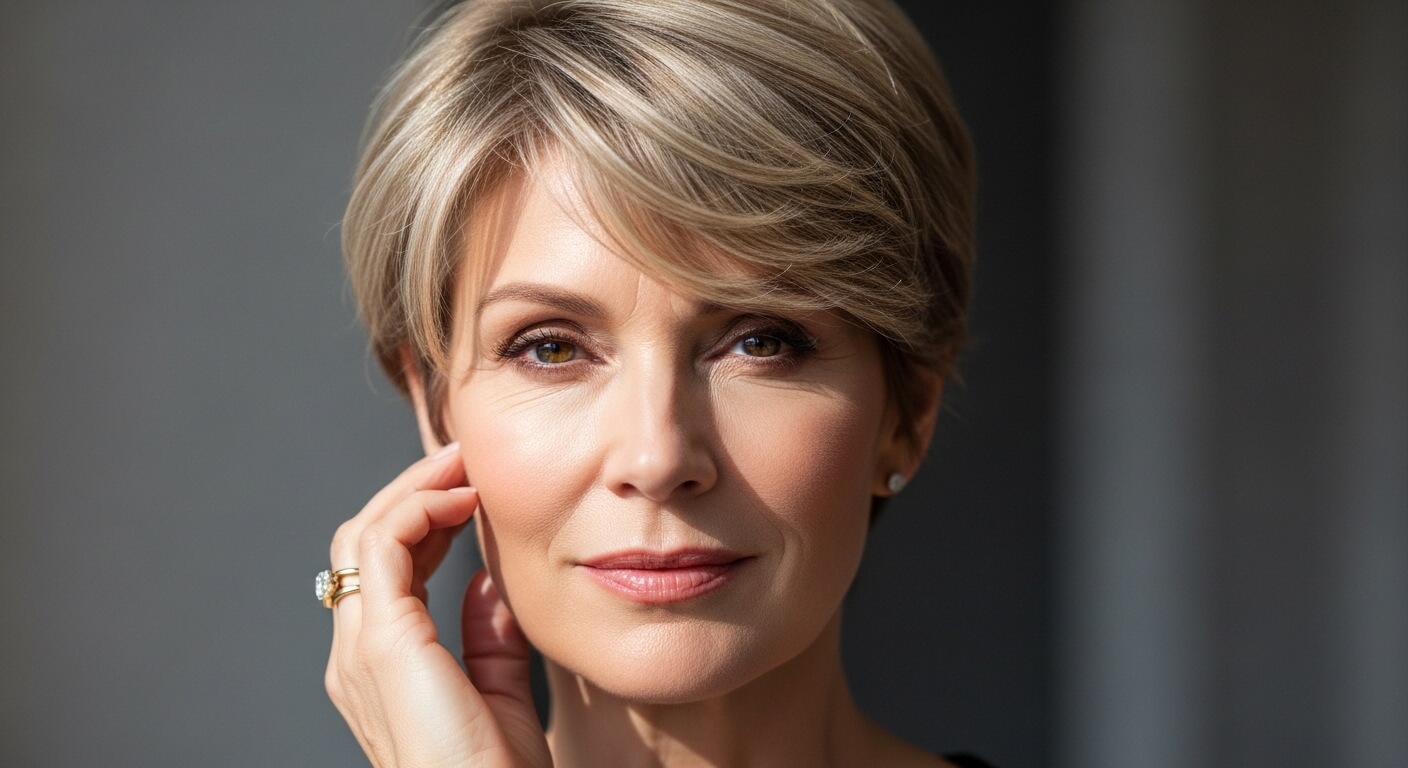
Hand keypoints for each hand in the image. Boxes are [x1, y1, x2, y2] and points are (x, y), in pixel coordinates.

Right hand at [324, 443, 551, 767]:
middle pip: (362, 543)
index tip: (469, 491)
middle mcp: (357, 654)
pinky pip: (381, 549)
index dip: (422, 520)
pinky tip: (460, 498)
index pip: (384, 569)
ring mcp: (361, 649)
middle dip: (410, 493)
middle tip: (461, 460)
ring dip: (413, 490)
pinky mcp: (383, 644)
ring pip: (364, 535)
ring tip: (461, 464)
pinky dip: (417, 509)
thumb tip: (488, 584)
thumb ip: (488, 639)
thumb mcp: (498, 692)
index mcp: (381, 665)